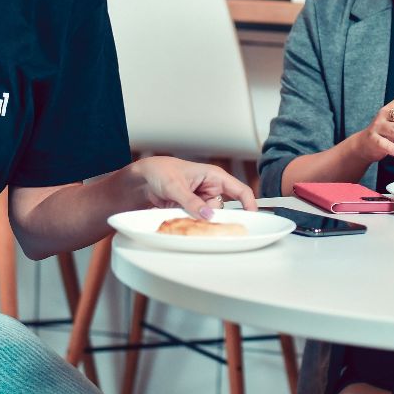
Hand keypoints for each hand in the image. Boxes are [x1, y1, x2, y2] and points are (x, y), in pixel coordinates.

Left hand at [128, 155, 256, 218]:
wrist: (141, 179)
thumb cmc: (160, 171)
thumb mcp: (175, 186)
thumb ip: (192, 202)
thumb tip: (208, 215)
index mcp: (214, 177)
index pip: (240, 191)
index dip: (249, 204)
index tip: (252, 219)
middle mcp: (210, 189)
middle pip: (223, 210)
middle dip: (213, 216)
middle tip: (199, 217)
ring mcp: (201, 201)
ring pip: (209, 218)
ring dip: (197, 219)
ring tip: (179, 211)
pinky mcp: (192, 210)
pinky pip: (197, 221)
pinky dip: (189, 222)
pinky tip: (177, 214)